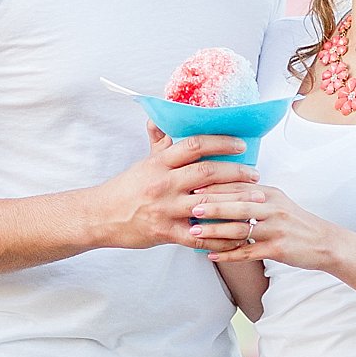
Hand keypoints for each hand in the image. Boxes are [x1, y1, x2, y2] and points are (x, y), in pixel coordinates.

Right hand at [91, 124, 260, 249]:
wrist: (99, 216)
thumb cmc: (124, 189)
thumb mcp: (142, 163)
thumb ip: (157, 143)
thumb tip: (159, 119)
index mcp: (159, 163)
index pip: (194, 145)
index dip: (221, 142)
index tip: (241, 145)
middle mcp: (163, 183)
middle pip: (207, 173)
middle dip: (237, 173)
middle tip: (255, 174)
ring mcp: (165, 209)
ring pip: (208, 204)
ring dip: (236, 204)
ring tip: (256, 203)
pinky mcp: (165, 232)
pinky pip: (200, 236)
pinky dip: (221, 237)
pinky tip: (237, 236)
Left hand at [190, 183, 340, 269]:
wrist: (325, 242)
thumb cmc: (294, 221)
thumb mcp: (276, 201)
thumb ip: (252, 195)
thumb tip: (219, 187)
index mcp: (270, 194)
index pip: (239, 187)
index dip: (215, 187)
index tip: (192, 186)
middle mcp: (273, 208)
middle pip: (238, 205)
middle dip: (212, 206)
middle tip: (189, 207)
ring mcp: (276, 229)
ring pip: (241, 229)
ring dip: (216, 231)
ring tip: (195, 233)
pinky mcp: (278, 249)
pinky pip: (248, 253)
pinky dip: (228, 255)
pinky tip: (211, 256)